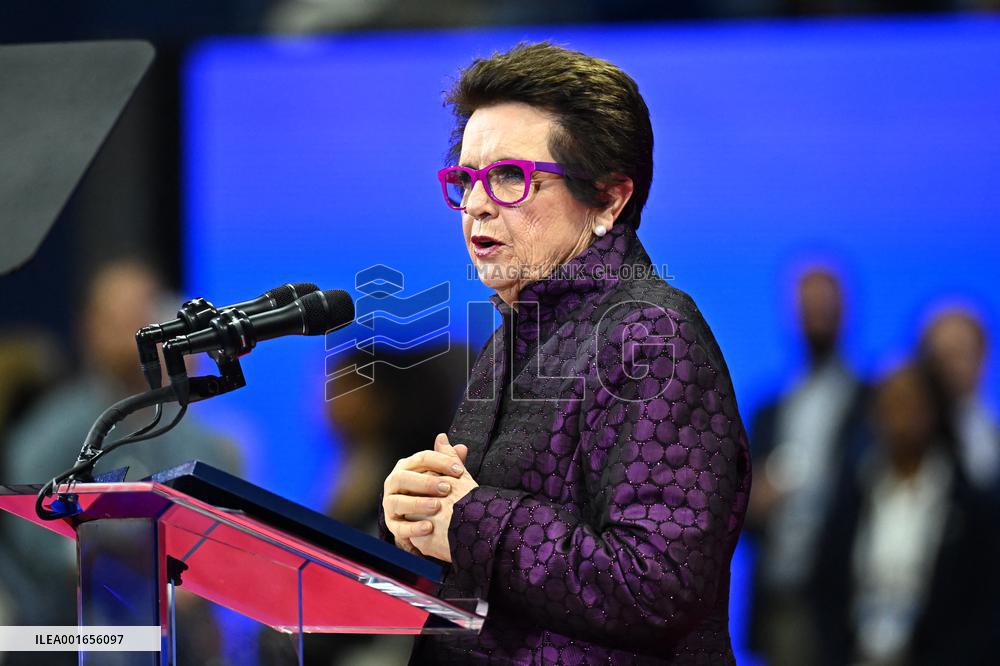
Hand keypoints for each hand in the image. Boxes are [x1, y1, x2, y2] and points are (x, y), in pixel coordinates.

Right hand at [383, 434, 470, 555]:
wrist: (420, 516)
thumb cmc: (433, 491)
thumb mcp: (442, 476)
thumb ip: (451, 463)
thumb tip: (462, 447)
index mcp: (407, 466)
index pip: (421, 458)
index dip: (441, 462)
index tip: (460, 471)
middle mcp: (394, 483)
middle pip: (403, 478)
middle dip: (426, 482)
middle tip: (447, 488)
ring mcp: (390, 503)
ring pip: (397, 502)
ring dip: (417, 504)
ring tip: (437, 506)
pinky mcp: (392, 524)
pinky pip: (398, 527)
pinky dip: (413, 528)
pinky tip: (429, 527)